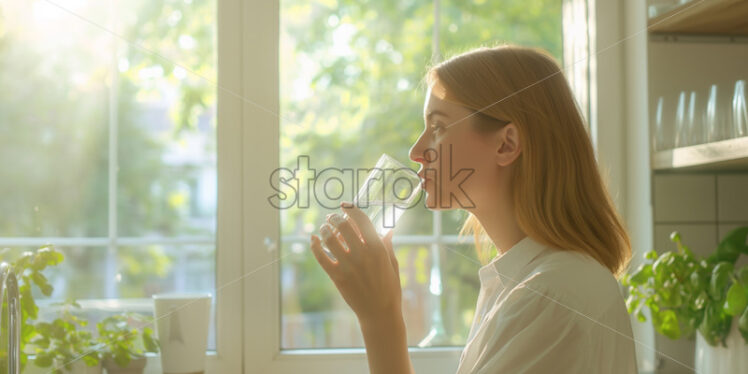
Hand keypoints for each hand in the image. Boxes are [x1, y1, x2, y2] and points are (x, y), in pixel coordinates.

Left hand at [310, 201, 401, 322]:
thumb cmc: (389, 288)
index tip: (345, 205)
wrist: (380, 313)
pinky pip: (321, 257)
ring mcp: (349, 266)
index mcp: (378, 248)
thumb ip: (388, 245)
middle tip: (331, 218)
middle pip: (343, 226)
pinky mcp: (338, 277)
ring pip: (330, 239)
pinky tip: (313, 240)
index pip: (362, 220)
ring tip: (323, 229)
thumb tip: (388, 230)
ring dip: (324, 230)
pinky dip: (314, 246)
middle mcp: (363, 254)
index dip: (351, 209)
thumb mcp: (393, 264)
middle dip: (335, 218)